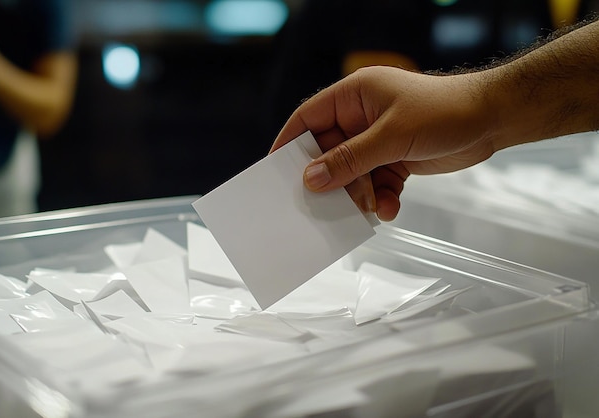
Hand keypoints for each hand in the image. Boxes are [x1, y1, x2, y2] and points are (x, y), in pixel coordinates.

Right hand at [270, 66, 496, 220]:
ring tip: (369, 208)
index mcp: (354, 96)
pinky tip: (390, 207)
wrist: (493, 119)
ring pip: (353, 172)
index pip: (308, 118)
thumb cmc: (444, 112)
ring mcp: (378, 139)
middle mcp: (361, 116)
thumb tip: (310, 178)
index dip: (289, 143)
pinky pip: (376, 182)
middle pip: (329, 151)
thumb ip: (349, 160)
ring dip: (359, 194)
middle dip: (329, 178)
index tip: (274, 170)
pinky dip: (381, 197)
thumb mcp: (391, 137)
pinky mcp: (395, 158)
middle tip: (319, 204)